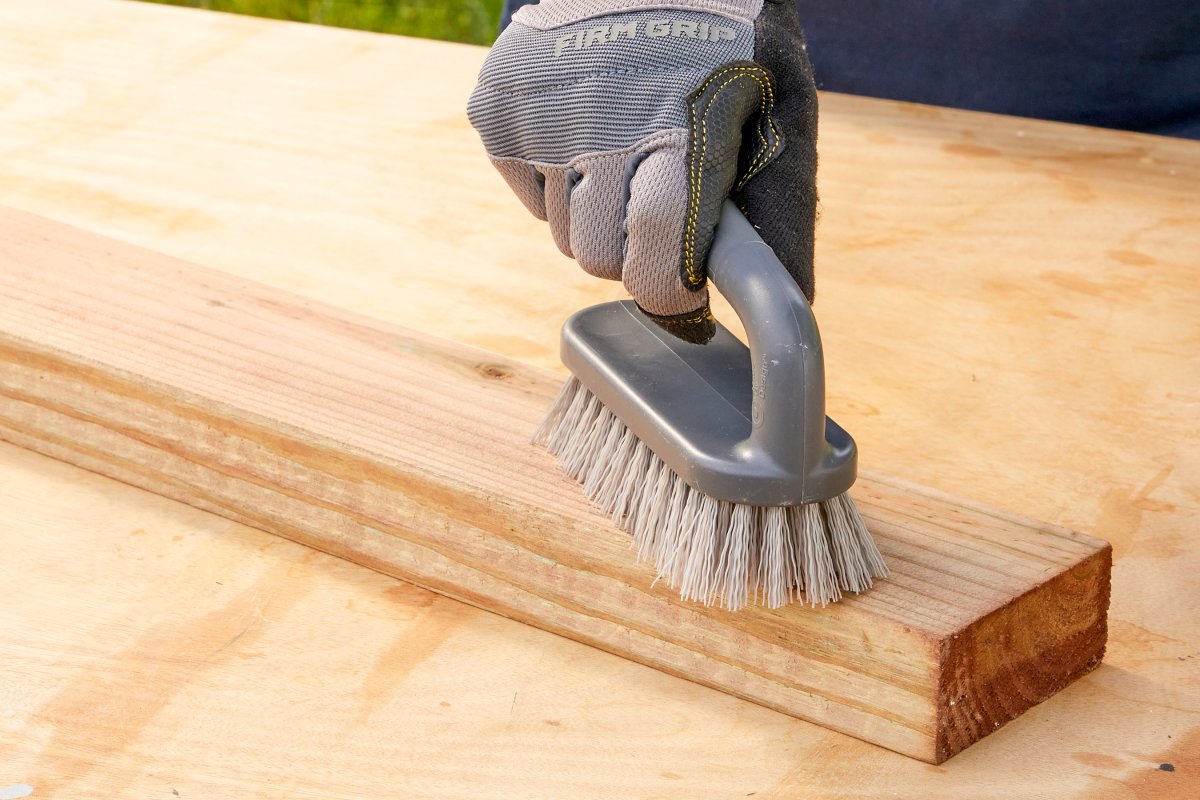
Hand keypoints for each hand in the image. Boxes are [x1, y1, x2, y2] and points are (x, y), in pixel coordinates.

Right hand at [468, 0, 817, 342]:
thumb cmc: (729, 50)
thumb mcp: (782, 113)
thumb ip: (781, 211)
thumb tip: (792, 302)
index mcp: (678, 126)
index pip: (656, 253)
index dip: (670, 287)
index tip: (686, 285)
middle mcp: (598, 120)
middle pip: (601, 258)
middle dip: (635, 250)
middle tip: (663, 200)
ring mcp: (539, 114)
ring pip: (564, 237)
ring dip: (599, 217)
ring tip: (629, 152)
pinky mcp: (496, 109)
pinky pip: (532, 200)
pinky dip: (561, 186)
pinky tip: (590, 132)